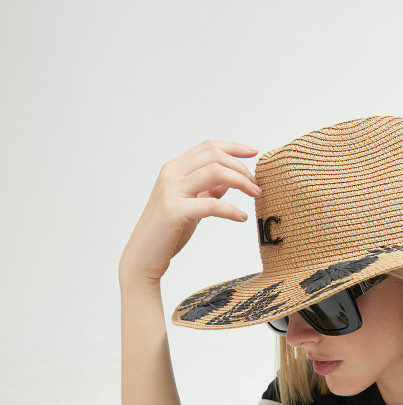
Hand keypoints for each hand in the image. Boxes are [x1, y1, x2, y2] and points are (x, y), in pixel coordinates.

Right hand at [118, 139, 260, 286]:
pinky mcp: (174, 212)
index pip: (208, 147)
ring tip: (255, 195)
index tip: (255, 152)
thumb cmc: (168, 232)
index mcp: (174, 169)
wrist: (143, 257)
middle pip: (214, 155)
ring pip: (215, 172)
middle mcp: (171, 174)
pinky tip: (241, 217)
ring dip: (241, 182)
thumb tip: (229, 180)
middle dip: (241, 166)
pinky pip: (211, 204)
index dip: (233, 147)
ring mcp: (171, 191)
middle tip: (257, 184)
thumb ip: (207, 190)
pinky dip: (231, 210)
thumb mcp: (190, 205)